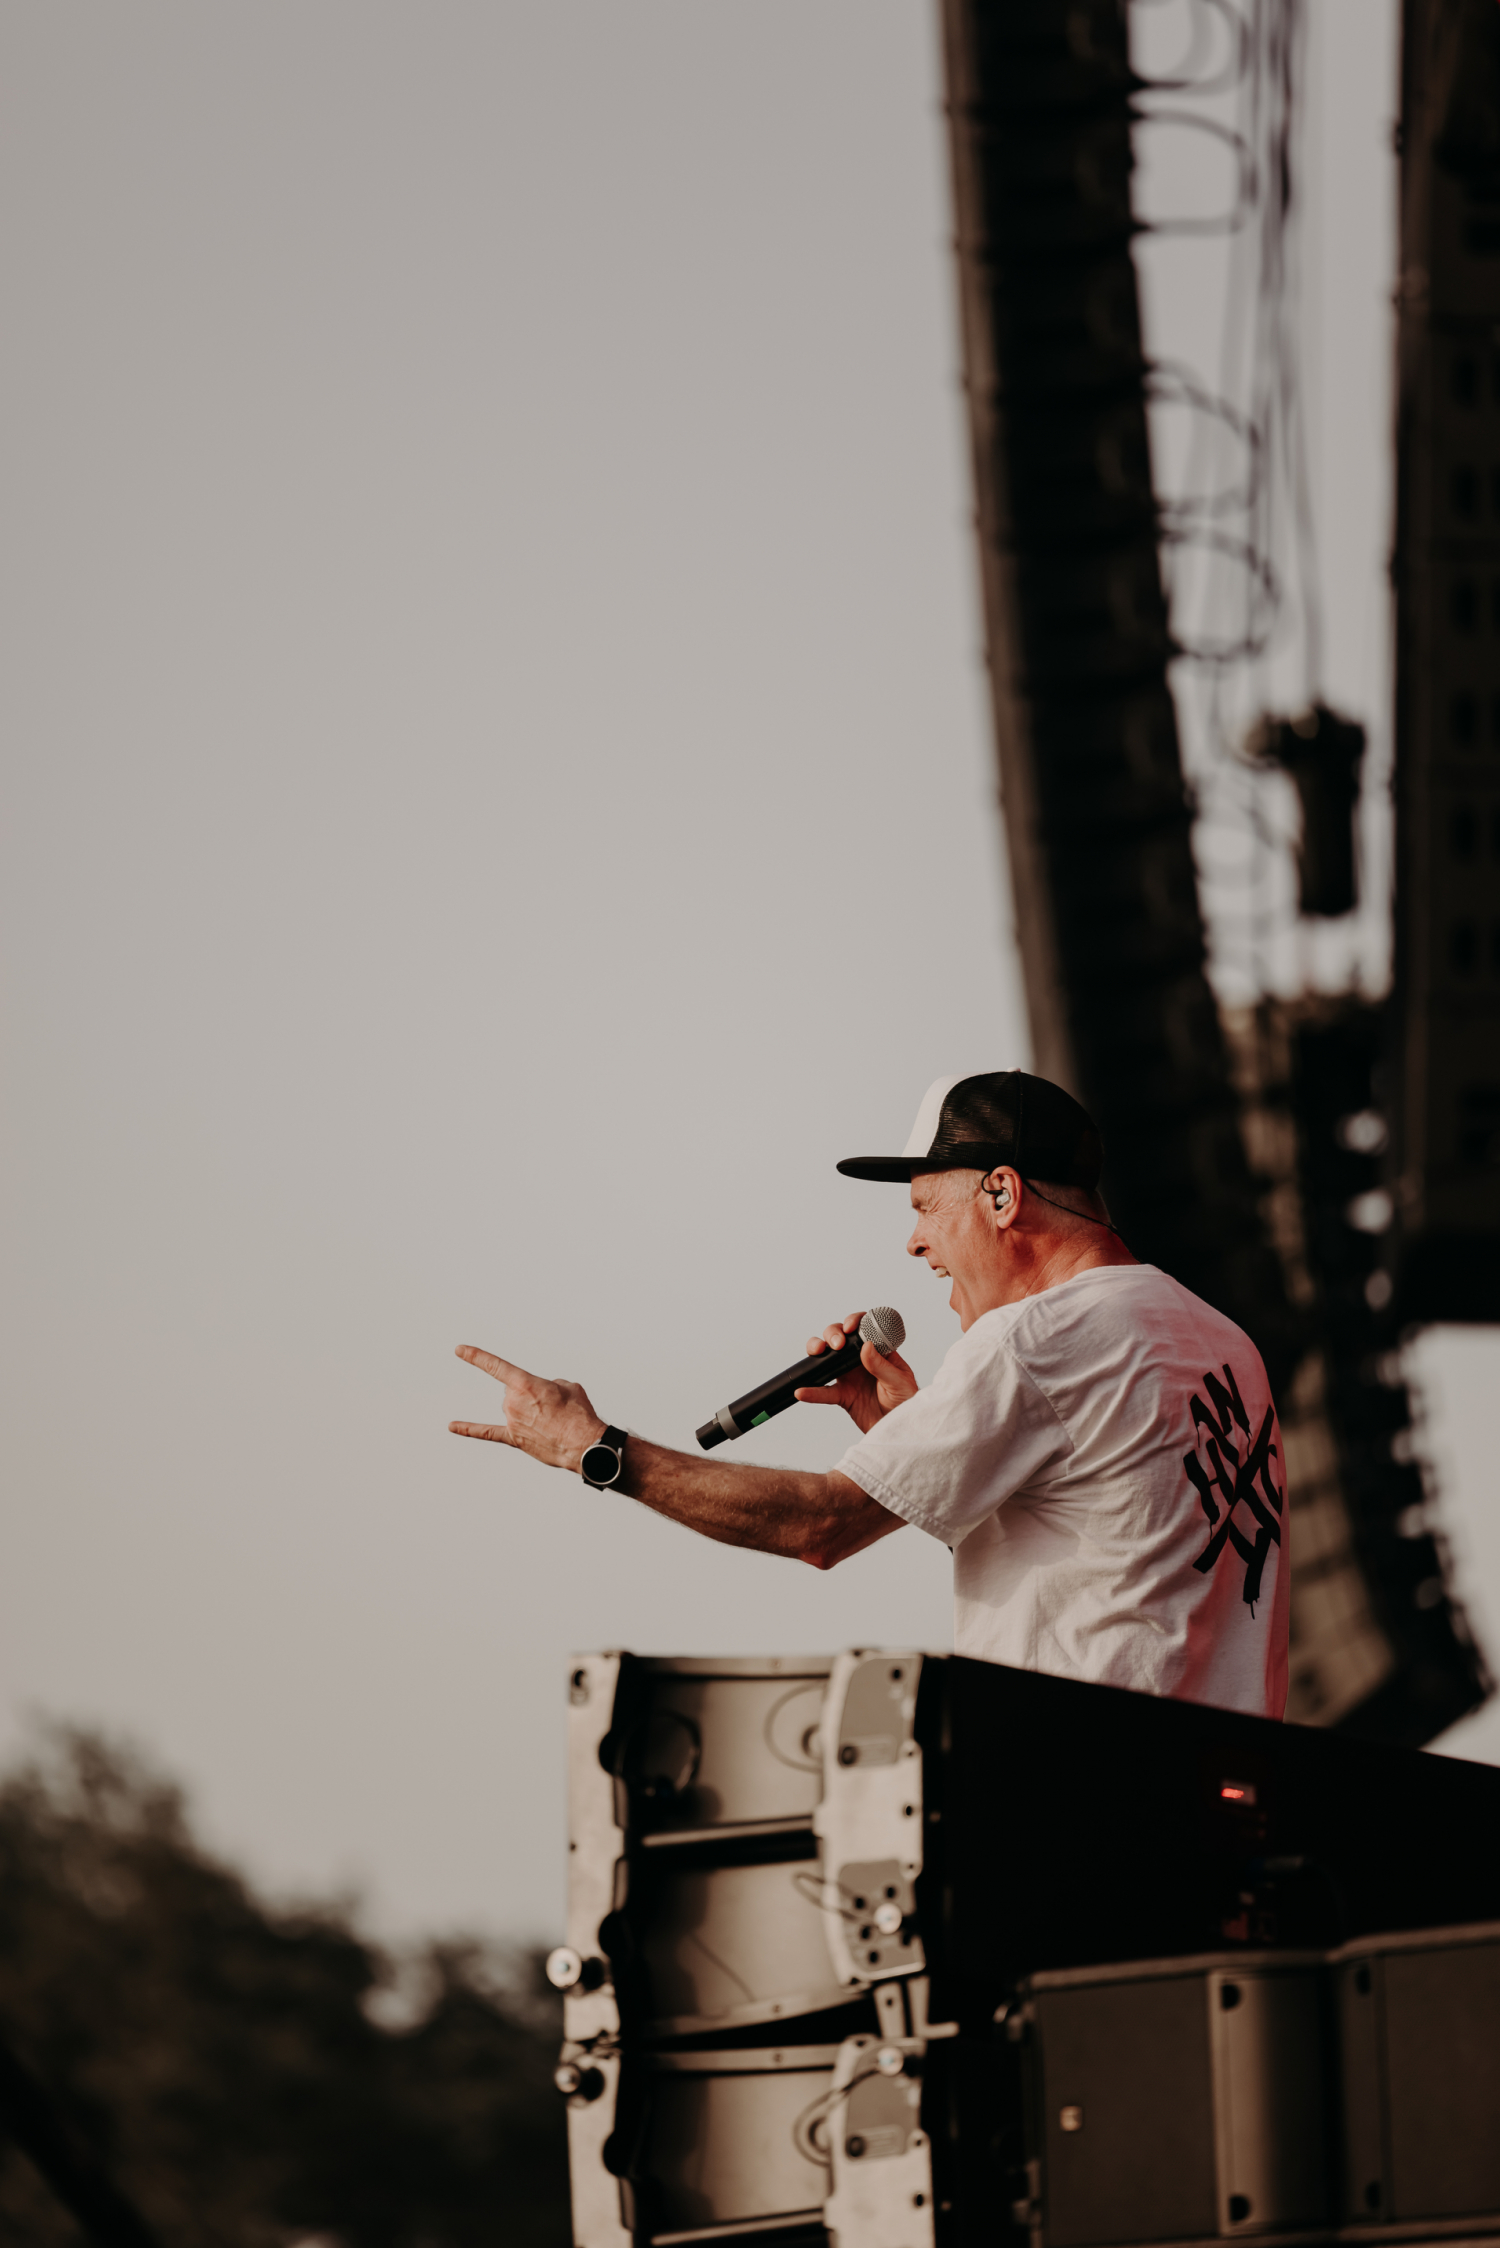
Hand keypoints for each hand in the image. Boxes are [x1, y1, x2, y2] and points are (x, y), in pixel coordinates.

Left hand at [449, 1345, 604, 1471]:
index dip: (476, 1357)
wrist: (585, 1444)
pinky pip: (487, 1432)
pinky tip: (452, 1426)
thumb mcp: (568, 1386)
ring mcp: (512, 1421)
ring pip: (514, 1409)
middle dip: (533, 1397)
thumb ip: (548, 1386)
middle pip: (514, 1392)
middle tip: (554, 1407)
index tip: (460, 1350)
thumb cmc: (579, 1413)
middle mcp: (513, 1402)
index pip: (496, 1366)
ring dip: (532, 1413)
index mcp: (526, 1384)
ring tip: (553, 1422)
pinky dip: (469, 1428)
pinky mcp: (514, 1439)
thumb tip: (538, 1400)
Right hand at [794, 1313, 917, 1435]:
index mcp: (878, 1351)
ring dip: (818, 1349)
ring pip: (827, 1357)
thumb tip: (866, 1346)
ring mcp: (849, 1376)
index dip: (855, 1322)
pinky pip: (824, 1392)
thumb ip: (882, 1366)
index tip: (850, 1326)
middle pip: (840, 1337)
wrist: (900, 1428)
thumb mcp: (900, 1381)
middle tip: (837, 1344)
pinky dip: (812, 1391)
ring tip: (817, 1352)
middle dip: (833, 1333)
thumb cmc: (905, 1401)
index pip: (864, 1329)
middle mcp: (860, 1360)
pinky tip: (802, 1391)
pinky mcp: (842, 1395)